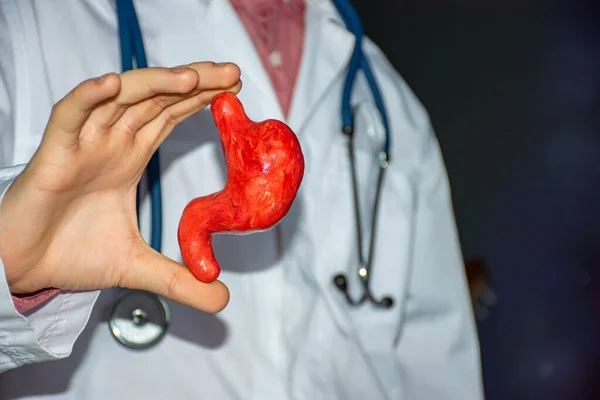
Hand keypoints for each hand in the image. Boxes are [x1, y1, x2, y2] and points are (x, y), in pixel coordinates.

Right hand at [0, 62, 240, 312]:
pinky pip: (69, 116)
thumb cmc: (72, 254)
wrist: (23, 270)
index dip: (201, 99)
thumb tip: (223, 300)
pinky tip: (110, 84)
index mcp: (131, 157)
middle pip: (156, 98)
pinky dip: (88, 98)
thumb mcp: (139, 268)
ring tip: (191, 76)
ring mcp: (83, 144)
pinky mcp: (53, 156)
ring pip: (120, 99)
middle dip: (194, 82)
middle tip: (232, 72)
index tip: (235, 89)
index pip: (172, 116)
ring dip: (154, 84)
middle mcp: (110, 142)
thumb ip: (181, 281)